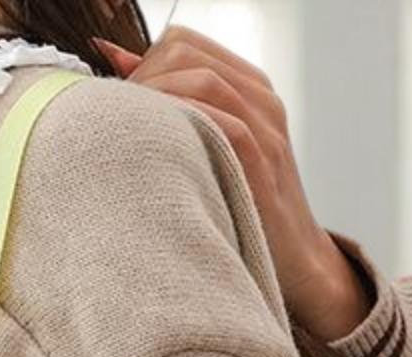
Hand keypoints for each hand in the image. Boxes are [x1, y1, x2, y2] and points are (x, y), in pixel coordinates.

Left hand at [92, 27, 372, 341]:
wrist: (295, 261)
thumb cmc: (243, 208)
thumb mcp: (212, 147)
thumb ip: (177, 105)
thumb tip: (116, 61)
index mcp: (248, 87)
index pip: (182, 41)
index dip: (142, 64)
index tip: (122, 104)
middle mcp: (261, 99)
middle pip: (185, 53)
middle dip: (143, 80)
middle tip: (120, 122)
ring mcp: (268, 129)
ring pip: (204, 81)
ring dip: (157, 103)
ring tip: (133, 138)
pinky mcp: (266, 164)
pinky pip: (227, 124)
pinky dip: (186, 126)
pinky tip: (160, 150)